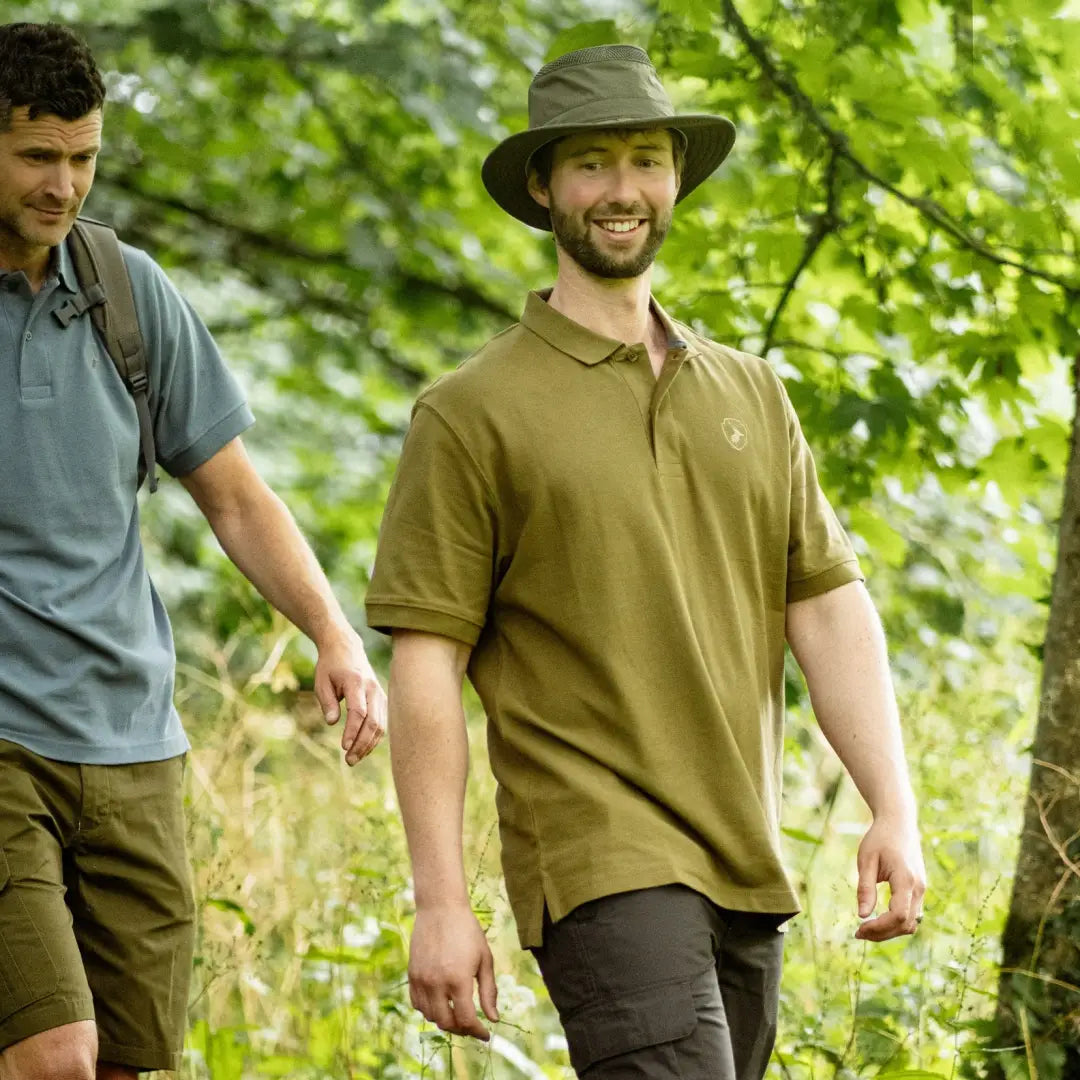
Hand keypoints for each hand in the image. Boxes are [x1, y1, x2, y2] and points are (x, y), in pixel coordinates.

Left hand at [314, 630, 386, 764]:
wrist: (346, 648)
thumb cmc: (330, 666)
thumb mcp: (321, 682)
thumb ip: (327, 702)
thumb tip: (331, 723)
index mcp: (356, 682)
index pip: (358, 712)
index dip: (352, 731)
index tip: (343, 747)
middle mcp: (372, 688)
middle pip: (373, 722)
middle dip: (362, 743)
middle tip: (349, 760)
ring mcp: (379, 694)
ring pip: (380, 724)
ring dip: (368, 744)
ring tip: (354, 758)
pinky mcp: (381, 699)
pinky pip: (382, 722)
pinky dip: (374, 737)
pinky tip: (362, 748)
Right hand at [408, 904, 499, 1039]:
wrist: (440, 908)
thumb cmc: (468, 931)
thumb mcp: (485, 959)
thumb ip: (488, 991)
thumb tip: (493, 1019)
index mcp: (458, 979)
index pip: (466, 1019)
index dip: (477, 1031)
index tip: (486, 1034)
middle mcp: (437, 983)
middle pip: (446, 1022)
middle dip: (462, 1029)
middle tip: (472, 1025)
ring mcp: (421, 979)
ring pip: (430, 1016)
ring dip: (445, 1020)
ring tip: (457, 1014)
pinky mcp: (412, 974)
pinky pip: (417, 1003)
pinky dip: (429, 1010)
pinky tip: (441, 1004)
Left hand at [854, 815, 925, 940]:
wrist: (899, 822)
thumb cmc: (879, 838)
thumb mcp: (866, 860)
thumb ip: (865, 888)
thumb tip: (862, 915)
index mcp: (906, 880)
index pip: (898, 916)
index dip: (879, 928)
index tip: (859, 928)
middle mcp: (918, 888)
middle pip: (905, 924)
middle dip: (883, 933)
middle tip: (858, 933)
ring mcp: (921, 889)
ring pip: (911, 922)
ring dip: (890, 931)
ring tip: (866, 929)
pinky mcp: (918, 889)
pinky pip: (911, 914)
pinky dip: (896, 922)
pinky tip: (877, 920)